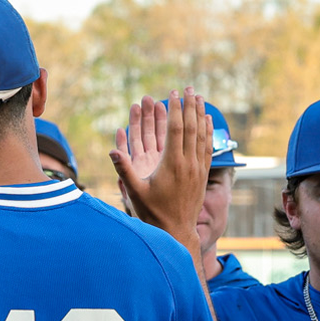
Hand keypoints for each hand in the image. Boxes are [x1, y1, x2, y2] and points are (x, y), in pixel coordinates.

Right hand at [110, 89, 210, 251]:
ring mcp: (198, 169)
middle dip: (190, 106)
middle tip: (189, 88)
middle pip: (192, 127)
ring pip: (202, 135)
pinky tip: (207, 121)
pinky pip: (207, 147)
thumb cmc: (153, 213)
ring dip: (200, 115)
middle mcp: (188, 163)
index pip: (176, 129)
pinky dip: (207, 131)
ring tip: (200, 98)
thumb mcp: (135, 192)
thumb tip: (112, 150)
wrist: (177, 232)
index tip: (173, 94)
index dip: (175, 109)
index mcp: (172, 164)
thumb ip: (124, 170)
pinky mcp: (203, 175)